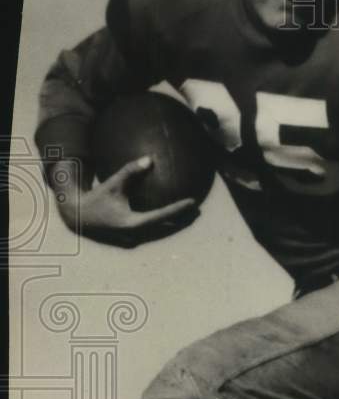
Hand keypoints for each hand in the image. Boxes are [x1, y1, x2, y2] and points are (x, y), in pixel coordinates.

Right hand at [59, 156, 198, 247]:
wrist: (79, 217)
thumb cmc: (97, 198)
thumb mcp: (113, 184)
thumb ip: (130, 171)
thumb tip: (150, 159)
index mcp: (132, 223)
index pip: (161, 216)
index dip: (178, 209)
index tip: (192, 202)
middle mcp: (135, 235)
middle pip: (165, 227)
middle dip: (182, 219)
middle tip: (198, 210)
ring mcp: (133, 239)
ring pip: (160, 232)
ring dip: (175, 224)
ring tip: (191, 215)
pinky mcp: (131, 238)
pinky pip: (152, 232)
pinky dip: (163, 225)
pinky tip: (174, 219)